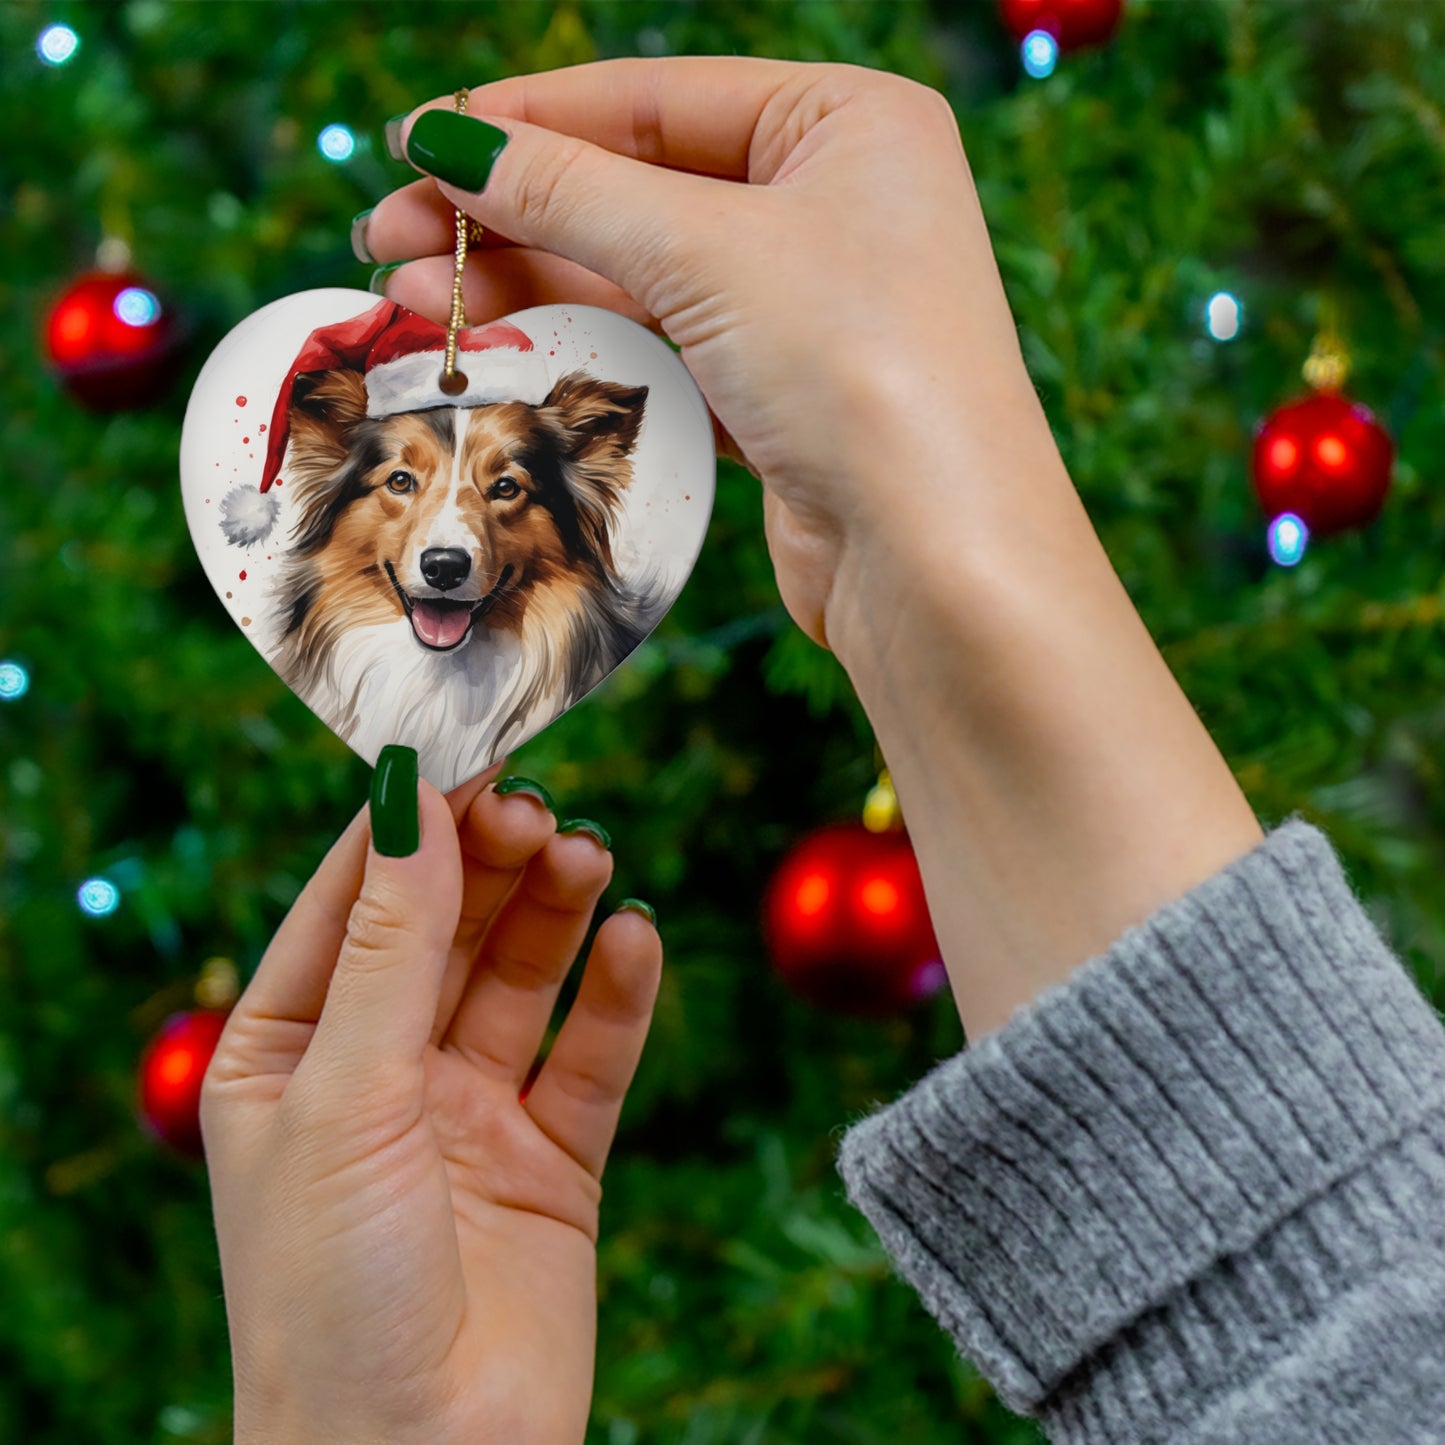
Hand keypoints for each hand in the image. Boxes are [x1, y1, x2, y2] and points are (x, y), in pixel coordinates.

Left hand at [201, 765, 660, 1444]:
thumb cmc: (330, 1293)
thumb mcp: (344, 1094)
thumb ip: (390, 945)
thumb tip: (407, 798)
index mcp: (289, 1053)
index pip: (351, 903)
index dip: (407, 826)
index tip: (466, 750)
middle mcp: (380, 1074)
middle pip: (447, 928)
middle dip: (491, 863)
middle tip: (540, 810)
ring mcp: (470, 1114)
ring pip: (522, 978)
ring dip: (556, 911)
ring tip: (590, 858)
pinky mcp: (553, 1160)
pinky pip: (591, 1055)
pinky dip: (617, 994)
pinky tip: (636, 939)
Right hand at [362, 59, 1262, 1039]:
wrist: (937, 558)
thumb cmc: (862, 370)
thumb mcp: (706, 251)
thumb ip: (571, 191)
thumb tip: (449, 143)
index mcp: (848, 123)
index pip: (655, 98)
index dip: (527, 121)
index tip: (418, 144)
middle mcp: (834, 204)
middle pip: (637, 188)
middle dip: (510, 216)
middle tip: (391, 240)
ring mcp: (808, 305)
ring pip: (641, 276)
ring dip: (530, 287)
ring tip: (417, 302)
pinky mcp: (781, 393)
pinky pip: (663, 347)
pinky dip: (583, 347)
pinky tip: (500, 349)